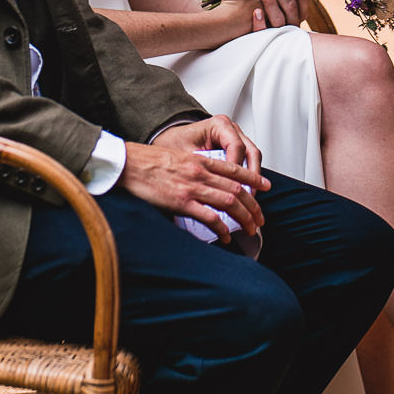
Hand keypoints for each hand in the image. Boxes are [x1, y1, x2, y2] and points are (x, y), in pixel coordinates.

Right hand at [122, 117, 267, 238]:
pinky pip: (209, 217)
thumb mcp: (178, 157)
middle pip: (237, 189)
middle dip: (253, 206)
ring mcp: (192, 188)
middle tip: (261, 218)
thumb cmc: (148, 162)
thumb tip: (207, 178)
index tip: (265, 186)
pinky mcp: (181, 202)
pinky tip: (227, 236)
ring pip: (229, 203)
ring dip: (244, 218)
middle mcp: (201, 173)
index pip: (235, 170)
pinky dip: (222, 228)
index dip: (254, 179)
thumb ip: (195, 166)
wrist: (128, 164)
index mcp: (201, 161)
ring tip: (251, 229)